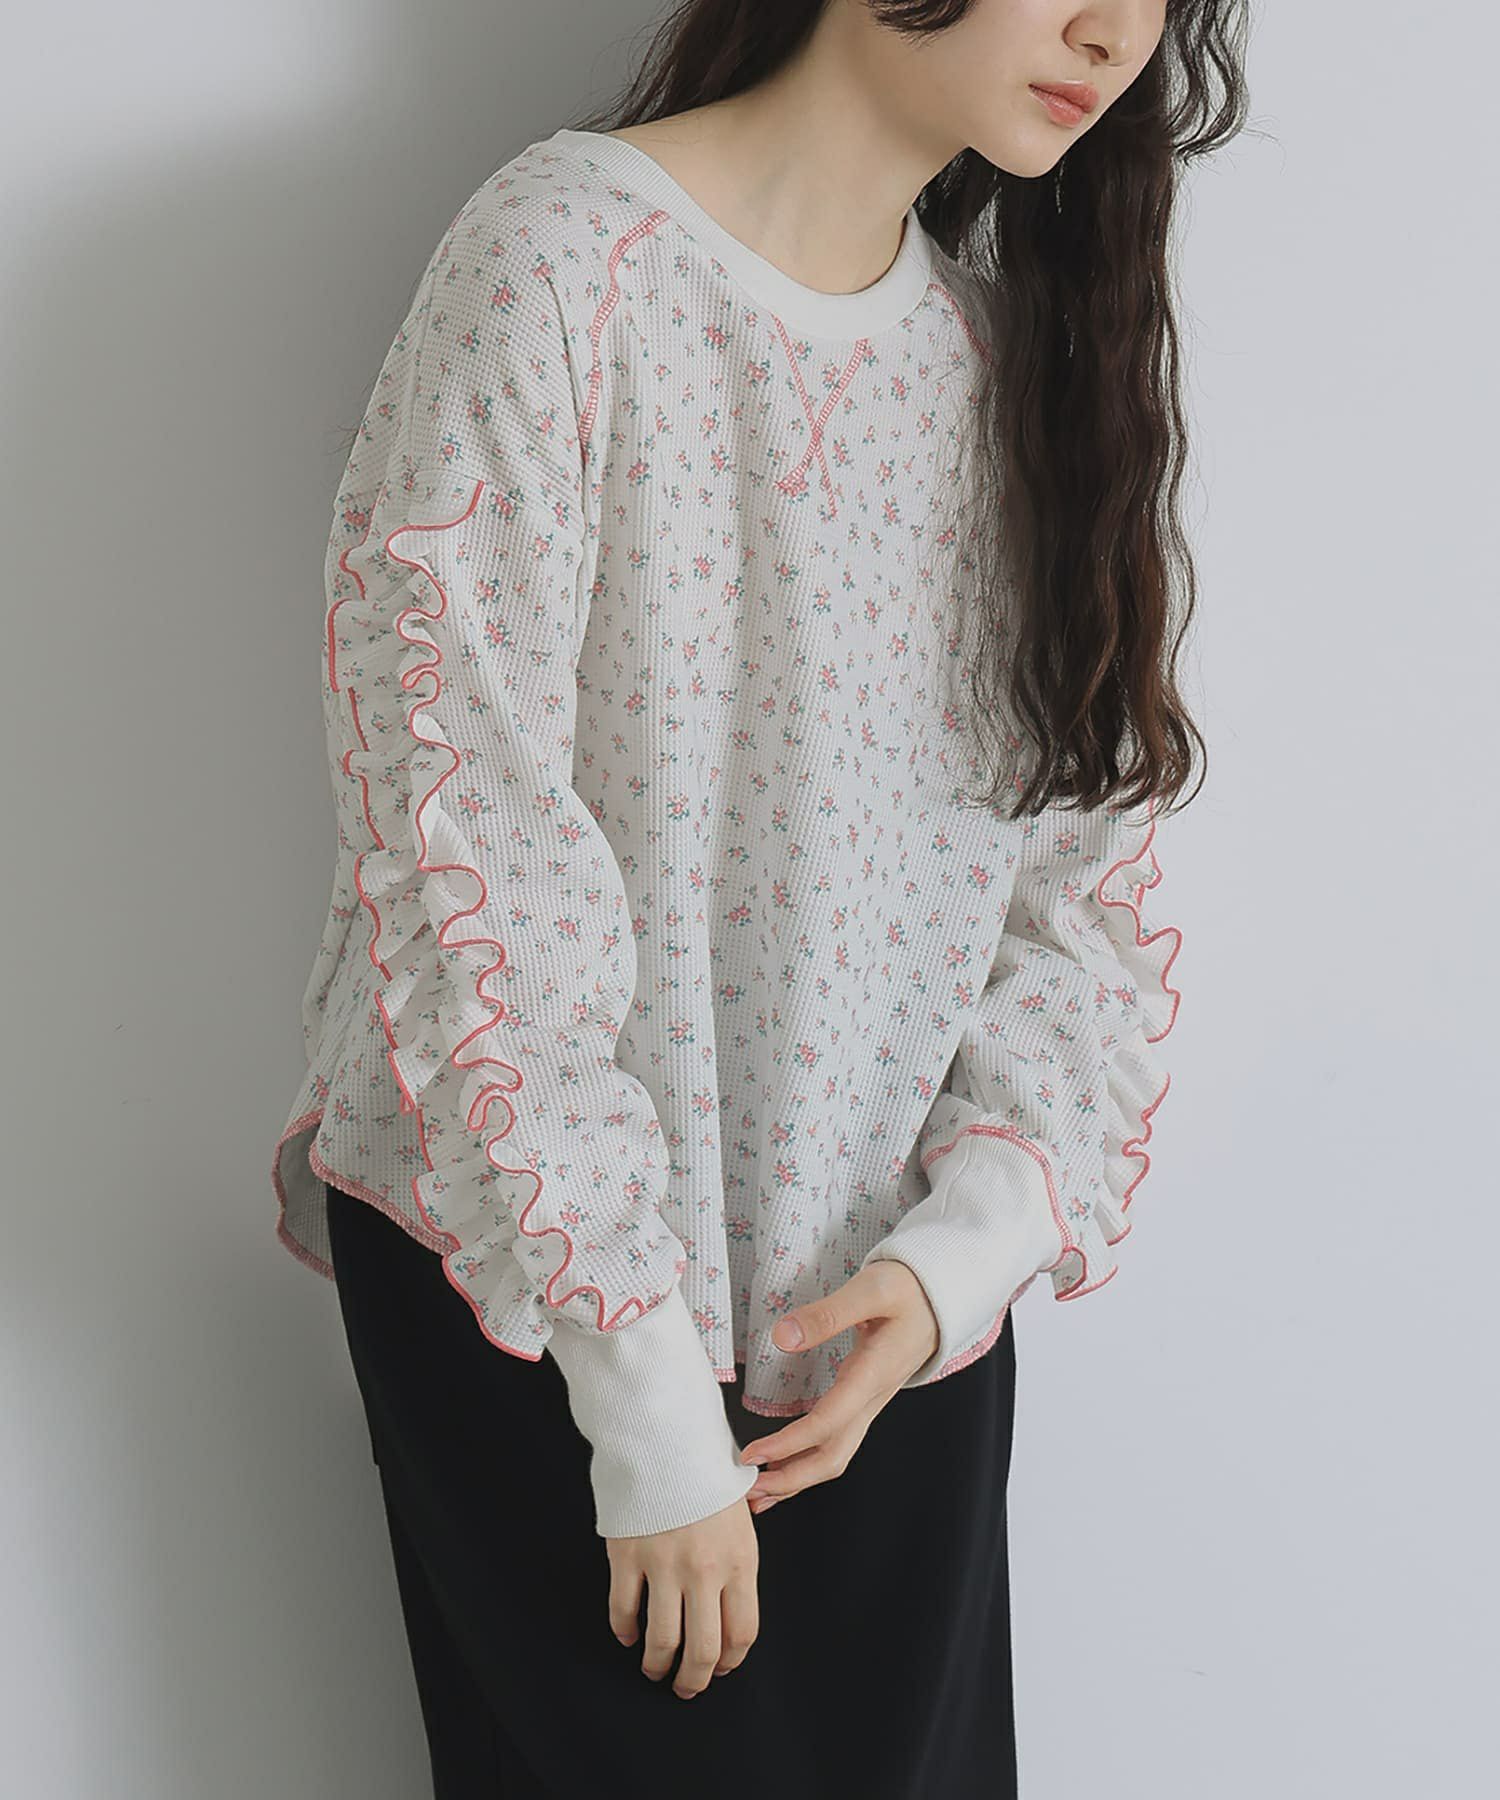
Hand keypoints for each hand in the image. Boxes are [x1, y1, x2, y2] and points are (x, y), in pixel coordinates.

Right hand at [606, 1491, 759, 1698]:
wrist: (667, 1435)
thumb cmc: (707, 1471)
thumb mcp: (741, 1514)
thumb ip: (738, 1561)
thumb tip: (730, 1609)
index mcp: (740, 1559)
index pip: (742, 1633)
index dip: (730, 1661)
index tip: (719, 1668)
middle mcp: (705, 1570)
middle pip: (704, 1649)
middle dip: (694, 1679)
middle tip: (685, 1687)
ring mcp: (664, 1565)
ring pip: (662, 1640)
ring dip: (658, 1665)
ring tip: (655, 1668)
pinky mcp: (627, 1556)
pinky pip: (623, 1610)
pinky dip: (624, 1631)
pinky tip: (628, 1634)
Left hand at [737, 1260, 939, 1513]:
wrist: (942, 1295)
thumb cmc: (909, 1289)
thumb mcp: (871, 1289)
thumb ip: (827, 1314)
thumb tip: (783, 1337)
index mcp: (873, 1375)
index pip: (827, 1423)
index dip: (788, 1444)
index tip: (752, 1455)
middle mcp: (872, 1398)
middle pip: (833, 1456)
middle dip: (791, 1479)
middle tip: (749, 1491)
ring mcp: (870, 1402)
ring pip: (836, 1454)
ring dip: (799, 1477)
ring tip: (761, 1492)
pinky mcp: (865, 1398)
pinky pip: (837, 1439)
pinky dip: (810, 1459)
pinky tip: (787, 1463)